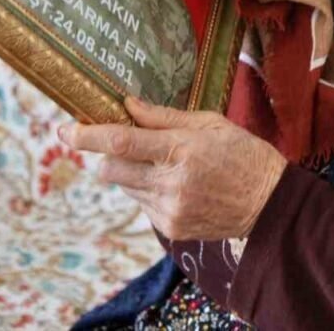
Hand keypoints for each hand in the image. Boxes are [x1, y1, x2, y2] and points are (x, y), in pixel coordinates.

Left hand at [58, 96, 286, 240]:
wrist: (269, 204)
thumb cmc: (243, 154)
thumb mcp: (209, 123)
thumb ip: (164, 116)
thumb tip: (127, 105)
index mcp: (182, 149)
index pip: (121, 141)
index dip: (87, 135)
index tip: (64, 130)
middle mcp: (171, 182)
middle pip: (111, 169)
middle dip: (108, 155)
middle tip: (125, 143)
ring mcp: (170, 209)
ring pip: (124, 187)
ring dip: (130, 173)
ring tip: (164, 165)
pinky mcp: (171, 228)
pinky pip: (141, 204)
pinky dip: (147, 191)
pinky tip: (176, 184)